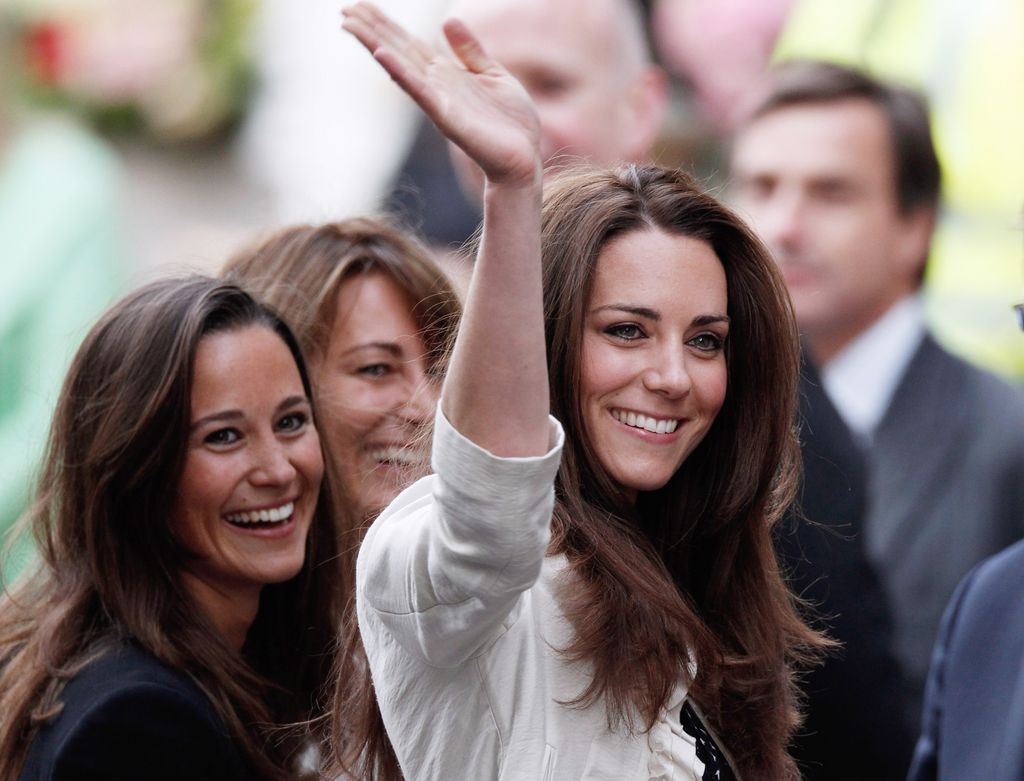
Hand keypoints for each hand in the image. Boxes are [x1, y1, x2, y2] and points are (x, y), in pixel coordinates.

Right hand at [342, 2, 541, 187]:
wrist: (524, 158)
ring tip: (350, 26)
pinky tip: (382, 57)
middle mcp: (436, 86)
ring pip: (401, 68)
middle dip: (372, 30)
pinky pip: (421, 93)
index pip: (409, 44)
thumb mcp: (494, 75)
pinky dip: (402, 74)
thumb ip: (470, 51)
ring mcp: (439, 102)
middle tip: (344, 10)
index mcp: (446, 74)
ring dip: (375, 46)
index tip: (361, 6)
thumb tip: (448, 20)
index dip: (385, 25)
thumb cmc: (511, 123)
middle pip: (398, 51)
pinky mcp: (448, 119)